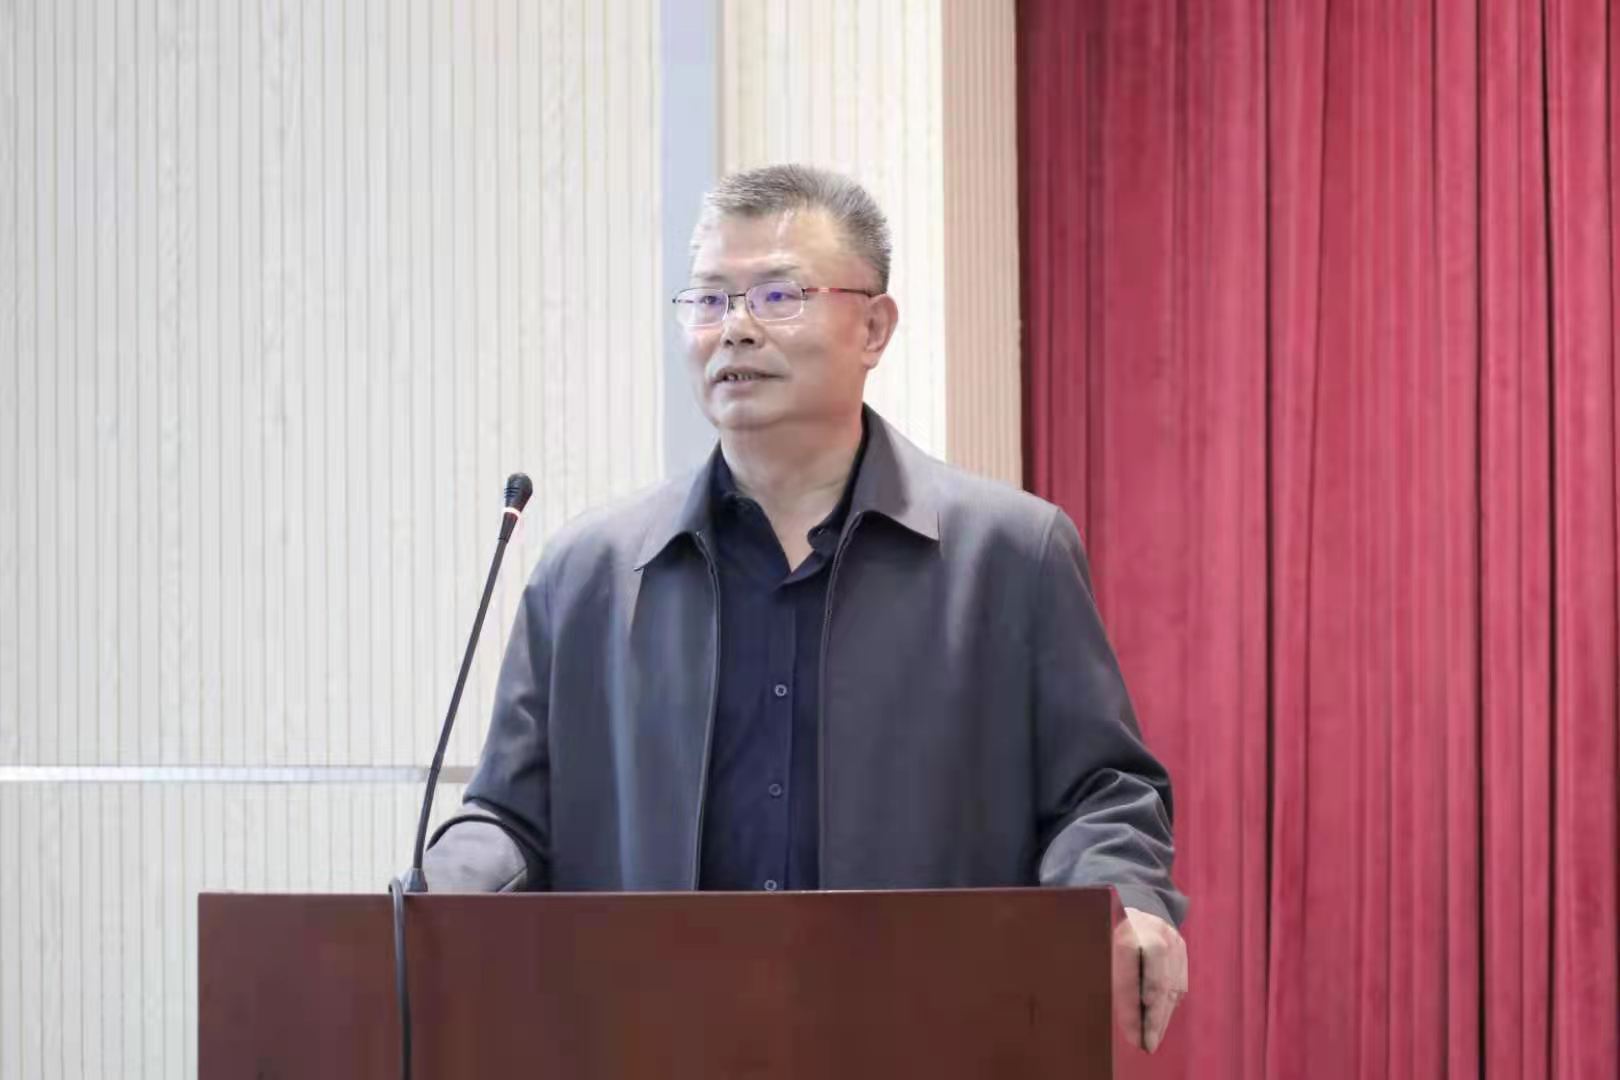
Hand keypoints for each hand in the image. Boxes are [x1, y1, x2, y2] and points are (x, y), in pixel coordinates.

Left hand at [1111, 906, 1187, 1051]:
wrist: (1135, 901)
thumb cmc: (1108, 929)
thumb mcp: (1101, 944)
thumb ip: (1110, 973)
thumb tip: (1117, 1012)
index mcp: (1129, 929)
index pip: (1132, 975)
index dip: (1132, 1007)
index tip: (1132, 1033)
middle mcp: (1155, 933)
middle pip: (1158, 984)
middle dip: (1152, 1019)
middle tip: (1146, 1045)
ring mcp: (1172, 940)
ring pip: (1172, 986)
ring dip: (1162, 1017)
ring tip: (1152, 1041)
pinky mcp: (1181, 948)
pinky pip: (1178, 983)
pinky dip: (1169, 1005)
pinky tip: (1160, 1022)